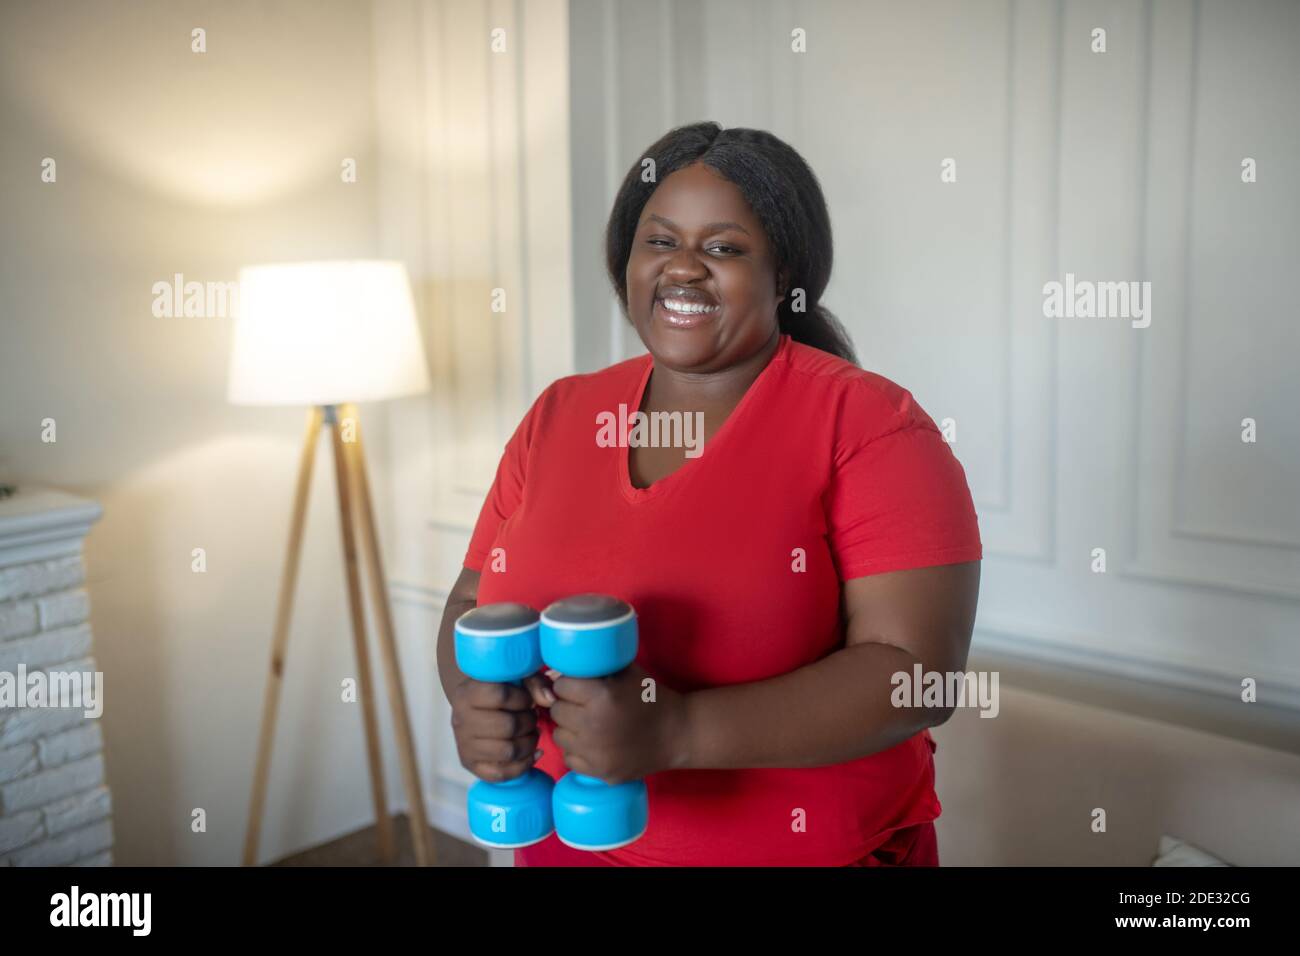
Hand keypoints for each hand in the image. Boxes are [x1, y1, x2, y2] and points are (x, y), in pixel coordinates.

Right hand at [448, 677, 539, 782]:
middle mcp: (460, 720)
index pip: (500, 696)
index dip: (523, 698)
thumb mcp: (517, 678)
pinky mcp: (471, 765)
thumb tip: (549, 700)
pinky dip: (524, 764)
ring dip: (529, 742)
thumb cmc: (502, 690)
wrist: (477, 707)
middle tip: (532, 718)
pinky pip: (502, 774)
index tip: (528, 700)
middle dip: (529, 722)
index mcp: (466, 693)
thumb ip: (535, 683)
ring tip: (531, 732)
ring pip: (508, 751)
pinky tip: (534, 752)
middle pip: (507, 726)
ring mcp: (464, 745)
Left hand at [549, 661, 689, 783]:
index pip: (560, 686)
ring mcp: (594, 753)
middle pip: (556, 711)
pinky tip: (593, 743)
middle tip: (584, 705)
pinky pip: (569, 758)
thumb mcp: (627, 672)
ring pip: (559, 735)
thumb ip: (595, 666)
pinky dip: (577, 750)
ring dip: (569, 728)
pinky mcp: (599, 772)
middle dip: (567, 705)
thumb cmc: (651, 698)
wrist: (678, 735)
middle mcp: (593, 725)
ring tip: (588, 724)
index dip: (569, 684)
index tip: (579, 687)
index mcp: (601, 696)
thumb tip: (557, 670)